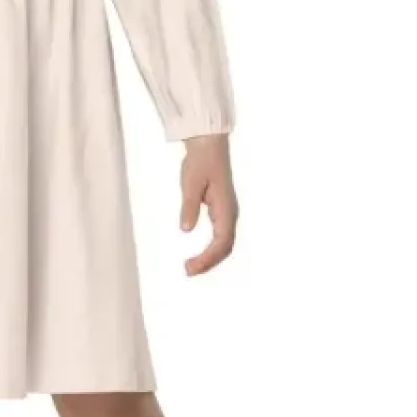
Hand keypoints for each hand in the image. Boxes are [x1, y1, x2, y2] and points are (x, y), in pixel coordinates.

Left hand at [179, 133, 237, 274]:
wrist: (209, 146)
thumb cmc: (200, 162)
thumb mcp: (190, 183)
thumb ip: (188, 206)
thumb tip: (186, 229)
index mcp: (226, 208)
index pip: (221, 242)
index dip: (208, 258)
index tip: (190, 266)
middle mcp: (230, 214)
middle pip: (225, 247)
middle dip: (209, 263)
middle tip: (187, 271)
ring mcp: (227, 213)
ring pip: (224, 244)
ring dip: (210, 258)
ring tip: (190, 267)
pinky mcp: (221, 211)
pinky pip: (220, 237)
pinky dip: (211, 250)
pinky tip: (199, 255)